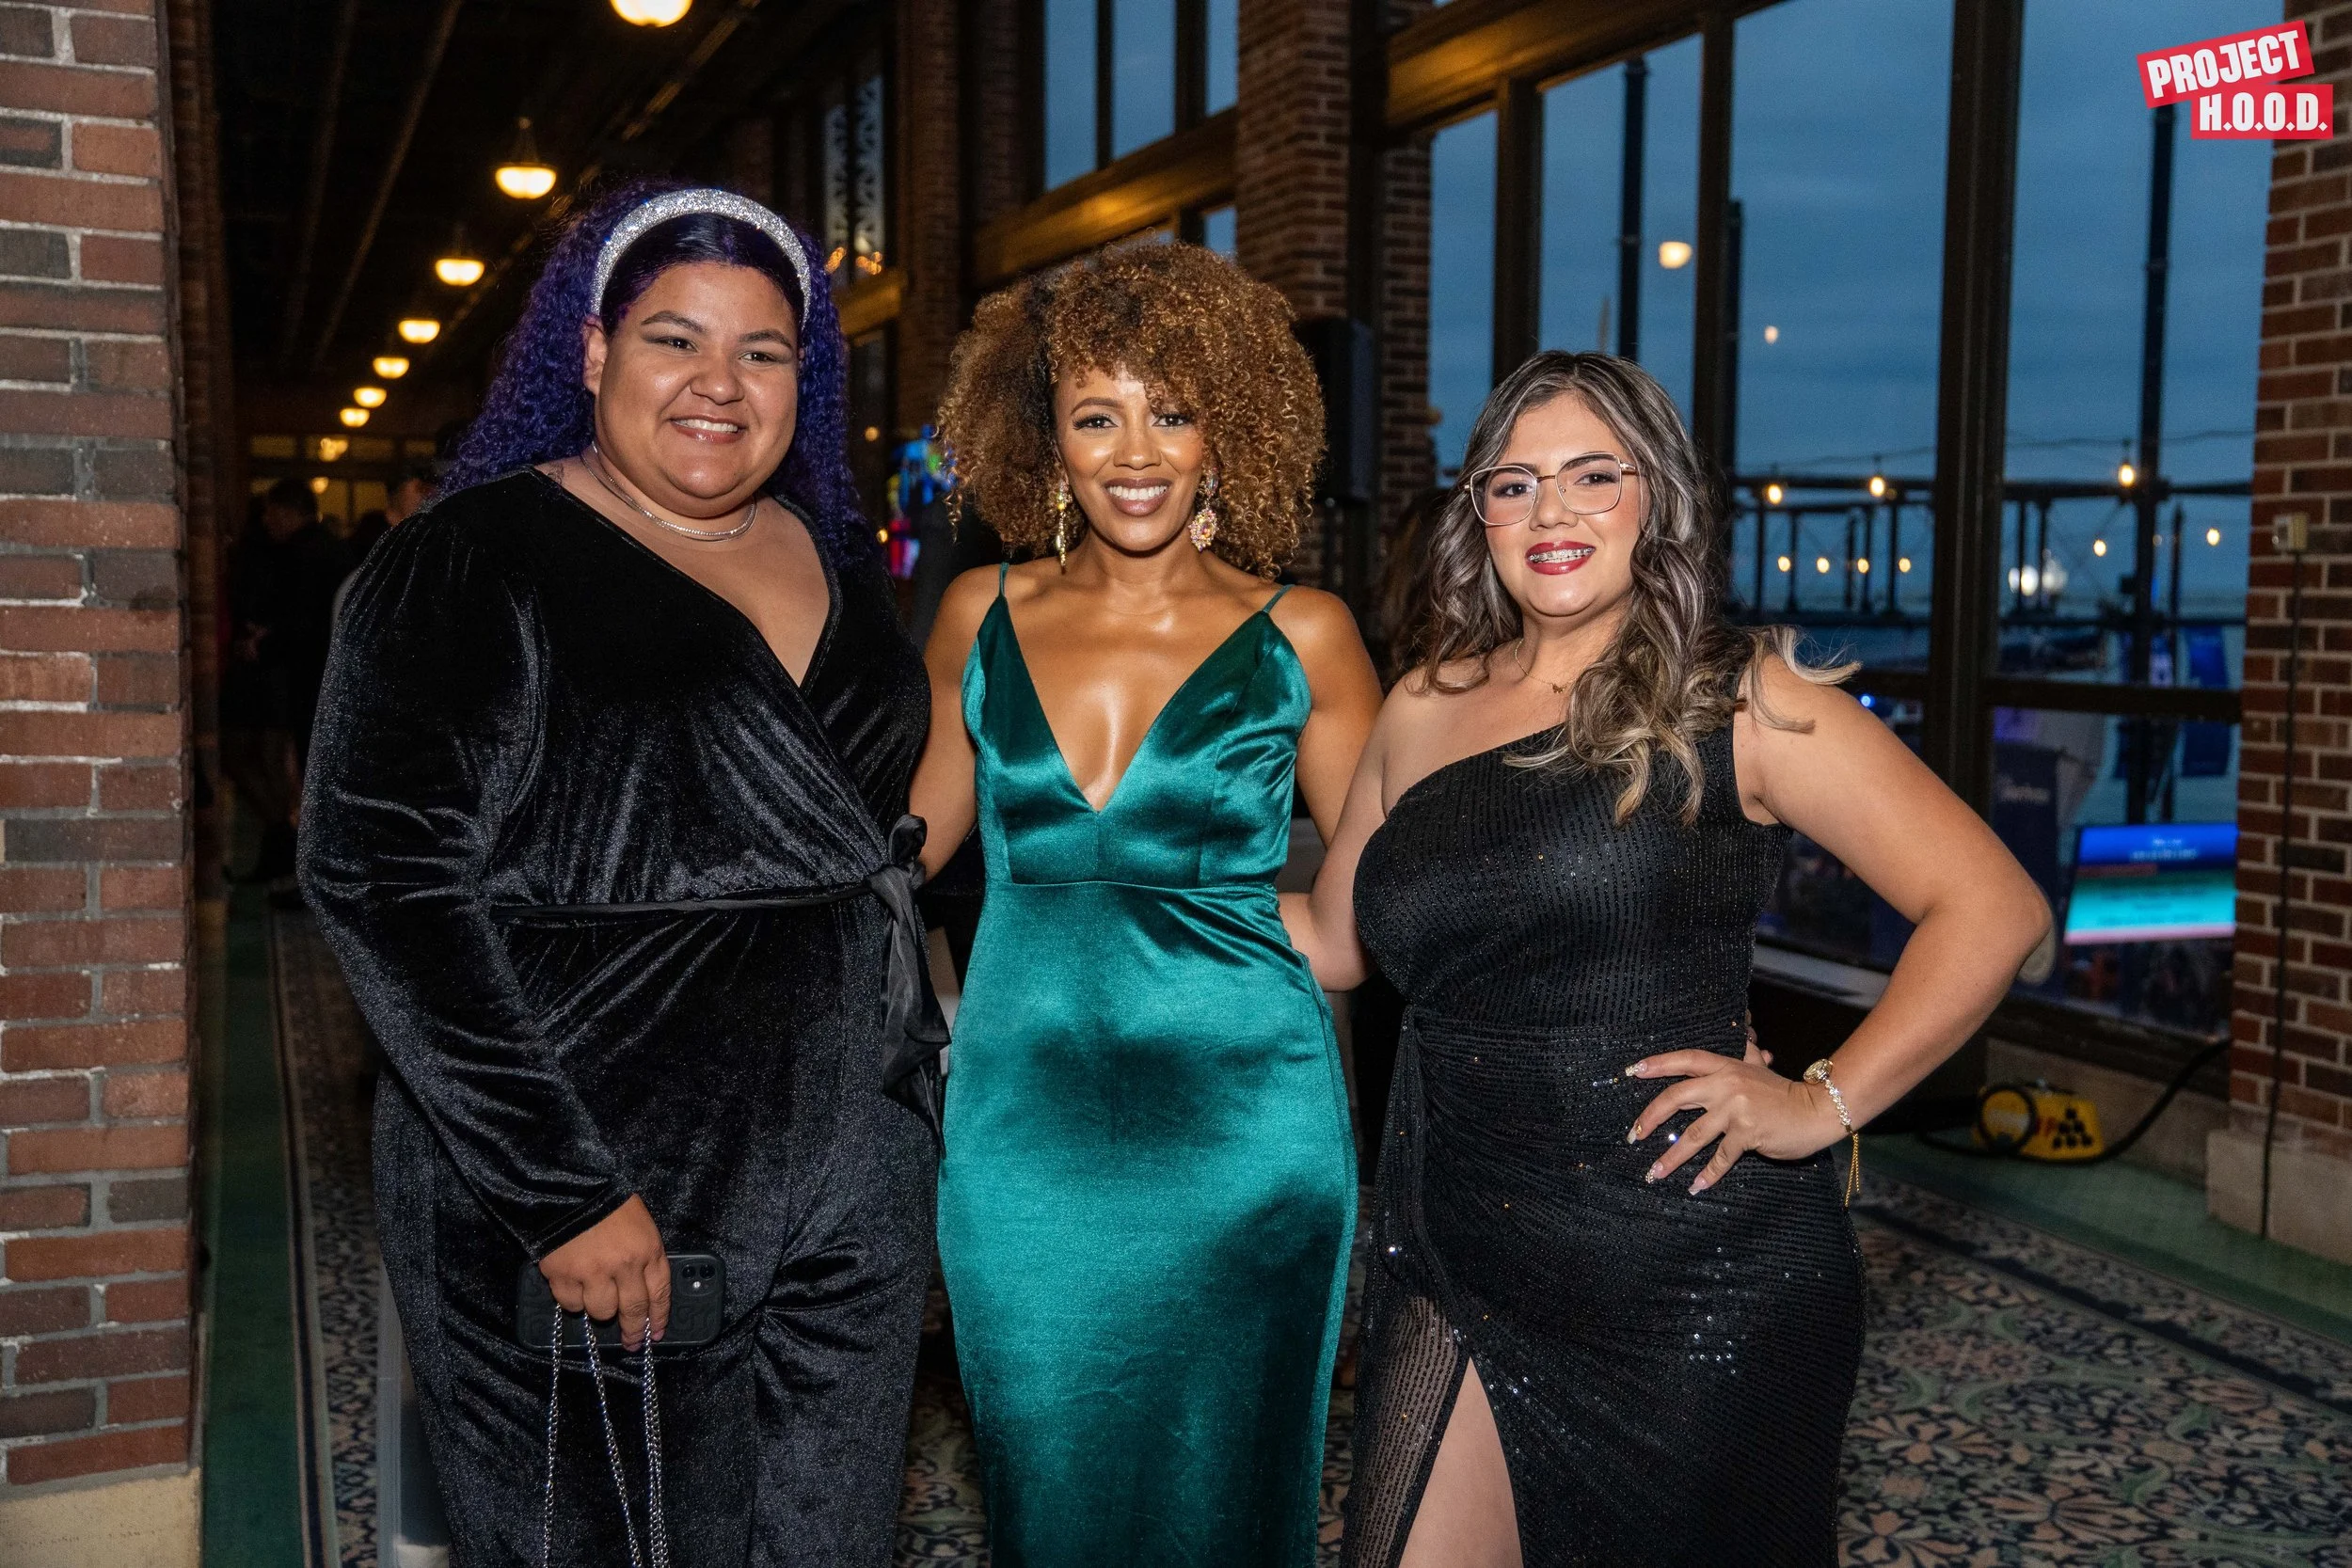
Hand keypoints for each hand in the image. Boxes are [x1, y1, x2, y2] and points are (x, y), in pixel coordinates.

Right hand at [539, 1195, 669, 1349]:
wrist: (568, 1188)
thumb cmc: (608, 1202)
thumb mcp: (640, 1224)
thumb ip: (644, 1256)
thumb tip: (645, 1292)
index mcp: (646, 1249)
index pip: (660, 1292)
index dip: (660, 1317)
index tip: (657, 1332)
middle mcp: (623, 1265)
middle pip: (633, 1310)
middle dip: (635, 1331)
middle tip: (632, 1342)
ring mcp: (592, 1272)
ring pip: (601, 1312)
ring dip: (601, 1311)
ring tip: (597, 1299)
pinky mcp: (562, 1275)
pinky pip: (571, 1304)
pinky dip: (574, 1301)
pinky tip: (575, 1289)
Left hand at [1625, 1050, 1843, 1194]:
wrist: (1817, 1110)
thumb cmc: (1785, 1093)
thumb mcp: (1760, 1068)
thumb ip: (1745, 1053)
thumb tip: (1743, 1029)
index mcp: (1726, 1067)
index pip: (1685, 1059)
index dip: (1658, 1064)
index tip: (1632, 1071)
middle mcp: (1726, 1085)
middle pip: (1676, 1097)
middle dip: (1650, 1118)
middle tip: (1633, 1136)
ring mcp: (1736, 1109)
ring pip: (1694, 1135)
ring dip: (1671, 1157)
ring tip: (1654, 1173)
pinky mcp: (1748, 1133)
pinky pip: (1721, 1157)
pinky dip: (1707, 1175)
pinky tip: (1695, 1187)